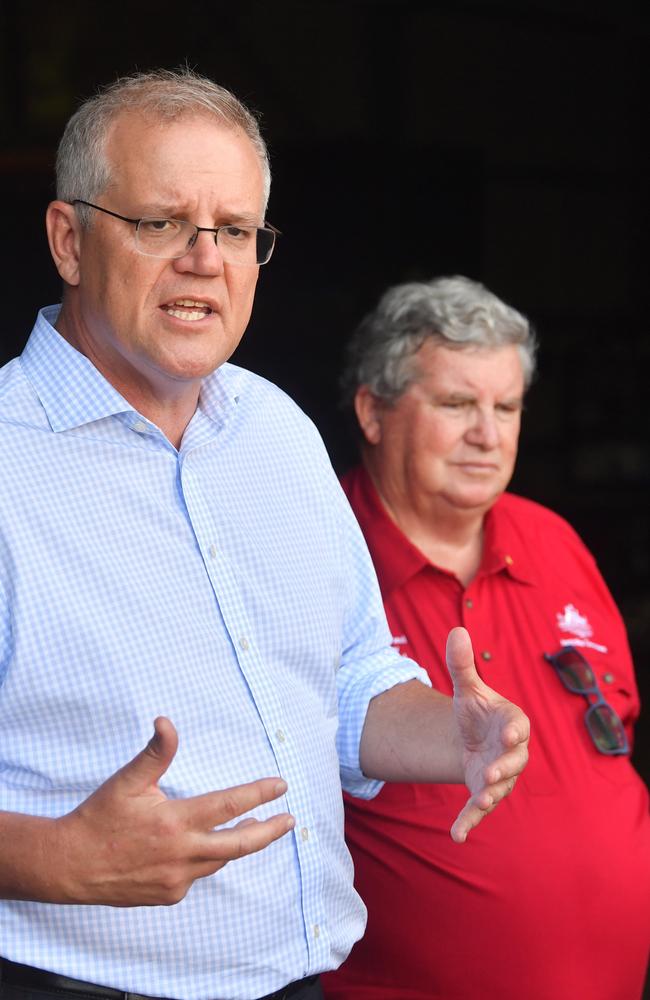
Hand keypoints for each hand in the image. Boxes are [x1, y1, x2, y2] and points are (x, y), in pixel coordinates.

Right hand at [55, 717, 293, 905]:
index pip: (229, 806)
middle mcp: (182, 855)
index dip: (258, 794)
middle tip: (290, 819)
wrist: (69, 865)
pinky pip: (196, 874)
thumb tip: (166, 721)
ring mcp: (177, 879)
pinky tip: (198, 847)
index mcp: (176, 822)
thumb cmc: (99, 817)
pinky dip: (203, 858)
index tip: (281, 785)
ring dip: (239, 843)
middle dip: (269, 831)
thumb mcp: (127, 781)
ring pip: (219, 860)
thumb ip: (155, 753)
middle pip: (240, 845)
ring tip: (256, 828)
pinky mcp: (169, 895)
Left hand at [446, 627, 529, 843]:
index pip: (519, 727)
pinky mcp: (483, 792)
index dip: (515, 733)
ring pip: (499, 788)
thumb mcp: (467, 687)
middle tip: (491, 775)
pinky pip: (478, 810)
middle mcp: (512, 753)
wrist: (470, 736)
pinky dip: (468, 823)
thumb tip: (456, 630)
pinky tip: (457, 836)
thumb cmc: (476, 710)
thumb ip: (462, 664)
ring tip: (477, 804)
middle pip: (514, 763)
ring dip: (489, 797)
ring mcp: (499, 775)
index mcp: (512, 723)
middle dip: (504, 769)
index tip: (510, 736)